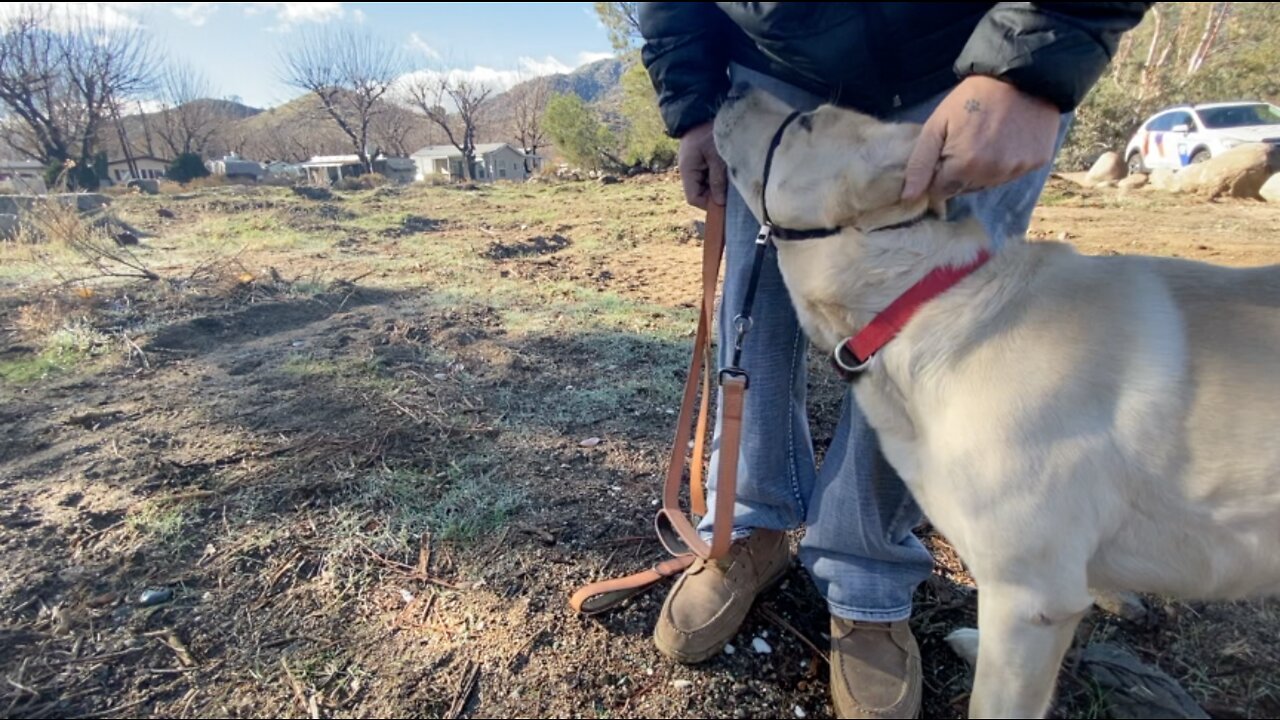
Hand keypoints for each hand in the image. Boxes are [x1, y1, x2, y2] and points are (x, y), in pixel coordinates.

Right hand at [678, 121, 726, 208]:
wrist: (704, 108)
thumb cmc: (710, 130)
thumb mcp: (717, 156)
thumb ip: (717, 180)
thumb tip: (720, 202)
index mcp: (687, 170)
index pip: (694, 198)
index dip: (708, 205)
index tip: (724, 204)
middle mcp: (688, 170)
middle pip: (700, 193)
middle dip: (715, 194)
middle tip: (732, 189)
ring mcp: (694, 165)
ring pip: (705, 185)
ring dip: (718, 185)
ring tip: (730, 176)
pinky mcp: (701, 160)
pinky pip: (708, 175)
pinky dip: (718, 176)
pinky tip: (727, 169)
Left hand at [902, 75, 1059, 202]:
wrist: (1020, 74)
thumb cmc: (971, 97)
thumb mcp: (937, 124)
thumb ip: (920, 163)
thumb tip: (908, 197)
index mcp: (964, 166)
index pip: (942, 191)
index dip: (939, 174)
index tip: (944, 154)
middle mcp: (992, 174)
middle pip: (966, 189)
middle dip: (960, 172)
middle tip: (967, 141)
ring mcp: (1017, 169)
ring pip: (990, 183)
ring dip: (984, 169)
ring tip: (988, 139)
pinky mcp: (1037, 162)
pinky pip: (1013, 172)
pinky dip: (1008, 161)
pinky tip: (1008, 139)